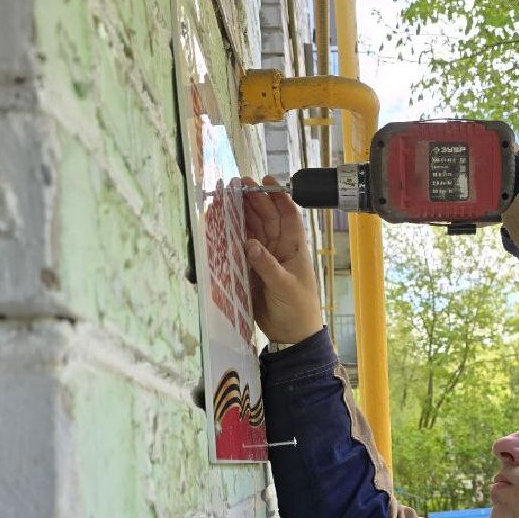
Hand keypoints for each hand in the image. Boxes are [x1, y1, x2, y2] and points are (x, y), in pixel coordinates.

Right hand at [238, 176, 322, 344]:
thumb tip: (249, 243)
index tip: (266, 182)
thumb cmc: (298, 309)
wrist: (291, 335)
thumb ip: (267, 266)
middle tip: (237, 185)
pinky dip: (231, 236)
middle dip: (253, 200)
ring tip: (225, 199)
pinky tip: (220, 224)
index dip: (278, 197)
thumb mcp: (286, 287)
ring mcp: (264, 258)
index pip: (288, 216)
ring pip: (252, 229)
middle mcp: (279, 248)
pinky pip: (240, 248)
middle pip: (266, 218)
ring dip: (240, 214)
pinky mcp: (251, 270)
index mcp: (294, 248)